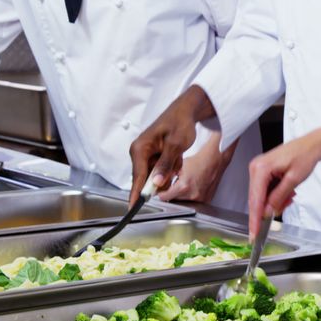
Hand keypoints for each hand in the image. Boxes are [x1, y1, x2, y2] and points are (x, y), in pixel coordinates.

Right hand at [128, 86, 212, 204]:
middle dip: (162, 177)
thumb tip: (155, 183)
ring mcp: (147, 154)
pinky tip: (178, 156)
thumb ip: (165, 165)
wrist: (187, 111)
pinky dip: (172, 166)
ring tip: (178, 156)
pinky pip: (162, 169)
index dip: (136, 194)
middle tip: (174, 165)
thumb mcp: (175, 145)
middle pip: (146, 178)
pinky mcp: (155, 155)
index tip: (133, 209)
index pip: (137, 177)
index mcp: (140, 149)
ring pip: (156, 175)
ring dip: (169, 171)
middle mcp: (140, 152)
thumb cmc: (180, 123)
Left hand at [157, 136, 237, 202]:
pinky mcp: (206, 199)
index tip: (158, 191)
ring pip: (184, 202)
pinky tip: (192, 186)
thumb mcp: (179, 166)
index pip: (164, 197)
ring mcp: (201, 199)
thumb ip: (168, 176)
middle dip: (171, 194)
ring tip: (184, 184)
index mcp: (184, 187)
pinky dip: (191, 196)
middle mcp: (193, 195)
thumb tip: (158, 181)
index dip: (160, 193)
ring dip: (181, 196)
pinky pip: (194, 201)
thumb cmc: (199, 160)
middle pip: (174, 201)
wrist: (215, 159)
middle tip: (171, 186)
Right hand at [247, 129, 320, 237]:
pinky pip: (266, 191)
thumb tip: (268, 211)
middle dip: (270, 208)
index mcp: (261, 168)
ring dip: (276, 201)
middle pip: (256, 199)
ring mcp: (259, 170)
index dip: (255, 219)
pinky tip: (288, 191)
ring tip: (291, 194)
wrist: (312, 145)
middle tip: (286, 205)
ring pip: (262, 197)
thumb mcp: (294, 179)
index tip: (254, 234)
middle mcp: (256, 168)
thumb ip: (279, 196)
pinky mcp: (264, 172)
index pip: (255, 199)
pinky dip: (276, 195)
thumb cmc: (305, 155)